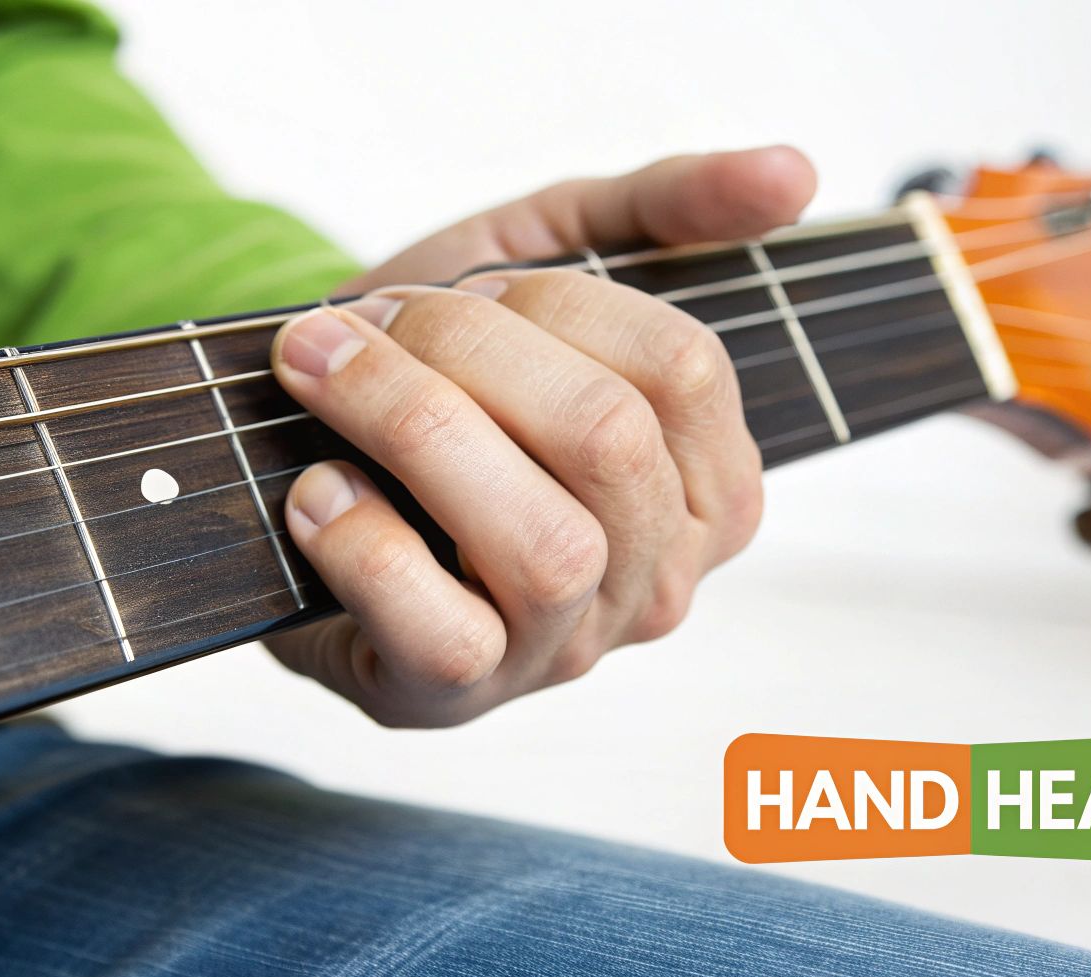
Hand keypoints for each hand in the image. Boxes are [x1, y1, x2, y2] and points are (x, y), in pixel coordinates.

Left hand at [265, 147, 816, 726]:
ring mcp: (561, 647)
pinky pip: (442, 634)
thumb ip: (669, 208)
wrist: (296, 465)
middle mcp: (658, 580)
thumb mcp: (547, 255)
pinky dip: (362, 545)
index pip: (681, 368)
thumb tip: (794, 169)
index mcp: (711, 484)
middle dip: (462, 350)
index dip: (547, 302)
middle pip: (608, 441)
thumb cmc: (444, 369)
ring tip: (320, 376)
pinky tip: (315, 492)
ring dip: (408, 426)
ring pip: (544, 544)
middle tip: (356, 323)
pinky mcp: (453, 694)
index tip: (445, 289)